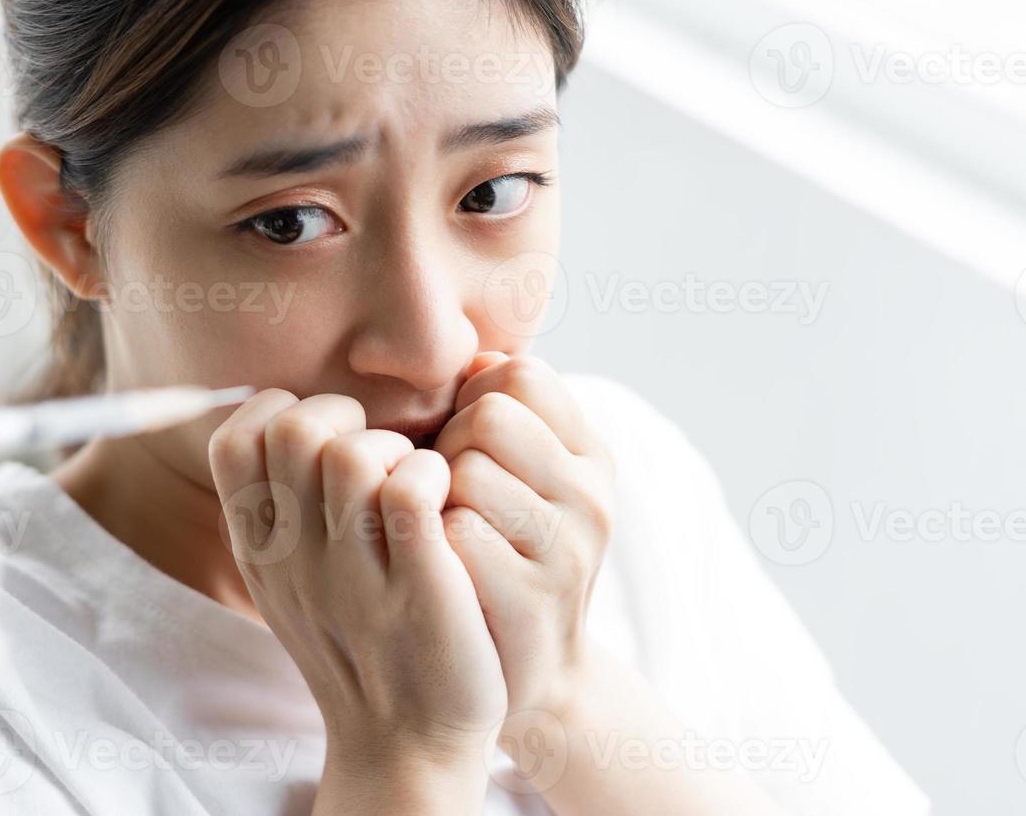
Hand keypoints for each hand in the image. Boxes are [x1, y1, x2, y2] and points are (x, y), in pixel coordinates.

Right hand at [208, 390, 506, 805]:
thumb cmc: (361, 638)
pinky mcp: (416, 589)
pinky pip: (411, 490)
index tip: (328, 438)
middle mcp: (294, 561)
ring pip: (352, 454)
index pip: (234, 439)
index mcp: (259, 550)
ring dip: (397, 450)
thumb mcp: (293, 576)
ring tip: (416, 484)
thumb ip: (282, 501)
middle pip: (295, 430)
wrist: (408, 744)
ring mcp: (352, 578)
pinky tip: (444, 503)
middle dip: (347, 419)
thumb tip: (286, 410)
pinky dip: (434, 477)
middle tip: (381, 458)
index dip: (284, 411)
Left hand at [433, 352, 614, 726]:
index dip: (471, 400)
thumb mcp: (522, 476)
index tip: (464, 445)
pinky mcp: (531, 601)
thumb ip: (501, 412)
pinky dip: (432, 545)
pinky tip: (441, 568)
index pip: (520, 375)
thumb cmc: (501, 550)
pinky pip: (454, 533)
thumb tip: (472, 355)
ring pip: (467, 472)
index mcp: (592, 455)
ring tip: (444, 531)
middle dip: (448, 447)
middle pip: (489, 416)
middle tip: (447, 493)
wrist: (521, 669)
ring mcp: (568, 551)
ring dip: (436, 498)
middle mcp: (592, 497)